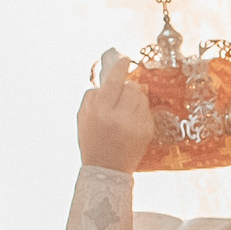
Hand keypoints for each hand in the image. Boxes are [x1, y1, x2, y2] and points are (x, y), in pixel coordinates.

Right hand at [76, 52, 154, 170]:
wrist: (106, 169)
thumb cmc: (93, 141)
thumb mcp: (83, 116)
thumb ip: (94, 94)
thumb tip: (108, 77)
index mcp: (101, 111)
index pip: (115, 81)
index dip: (120, 67)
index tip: (123, 59)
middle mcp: (119, 117)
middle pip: (131, 87)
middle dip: (127, 87)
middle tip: (120, 95)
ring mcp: (136, 125)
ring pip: (142, 97)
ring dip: (134, 98)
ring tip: (125, 110)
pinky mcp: (147, 131)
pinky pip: (147, 110)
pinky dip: (140, 112)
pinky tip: (131, 121)